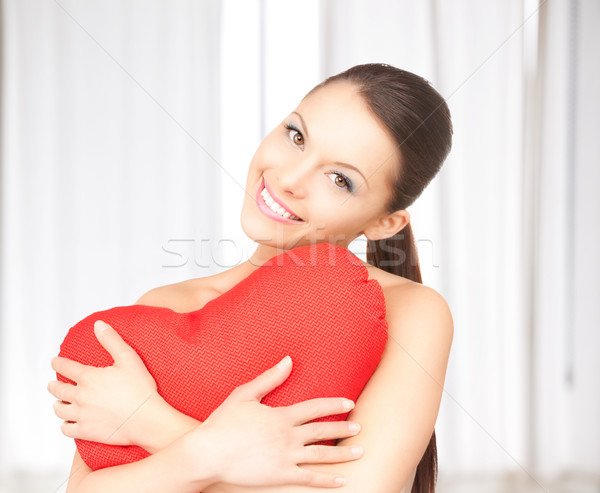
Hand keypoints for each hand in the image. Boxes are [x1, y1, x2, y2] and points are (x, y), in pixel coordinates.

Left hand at [48, 320, 169, 447]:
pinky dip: (65, 425)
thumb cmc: (140, 388)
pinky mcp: (86, 431)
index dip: (58, 362)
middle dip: (53, 385)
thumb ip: (111, 340)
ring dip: (57, 405)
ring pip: (59, 410)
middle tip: (52, 384)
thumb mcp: (129, 358)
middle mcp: (81, 396)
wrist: (146, 419)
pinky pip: (66, 429)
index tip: (54, 361)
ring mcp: (82, 415)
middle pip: (58, 390)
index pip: (66, 367)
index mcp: (89, 377)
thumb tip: (98, 325)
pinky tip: (68, 422)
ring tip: (59, 403)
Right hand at [187, 356, 362, 488]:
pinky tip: (341, 480)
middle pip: (322, 431)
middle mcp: (288, 435)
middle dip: (343, 429)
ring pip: (321, 455)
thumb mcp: (245, 394)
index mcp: (282, 415)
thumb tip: (288, 360)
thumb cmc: (222, 422)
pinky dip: (327, 480)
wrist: (208, 452)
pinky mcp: (281, 475)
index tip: (350, 402)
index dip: (334, 404)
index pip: (315, 407)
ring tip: (360, 452)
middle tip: (360, 429)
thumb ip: (269, 378)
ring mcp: (286, 456)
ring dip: (342, 453)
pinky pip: (309, 478)